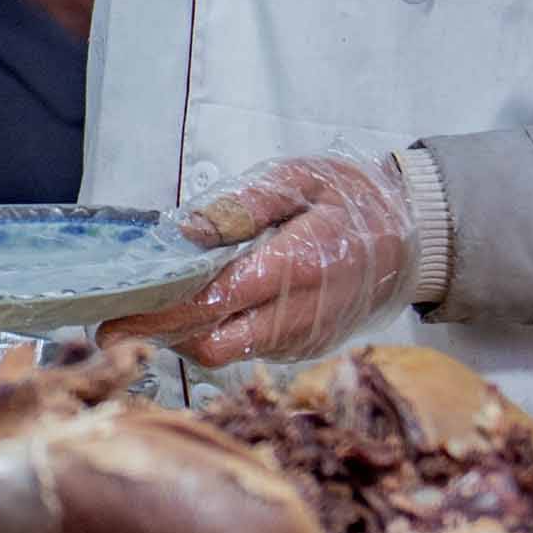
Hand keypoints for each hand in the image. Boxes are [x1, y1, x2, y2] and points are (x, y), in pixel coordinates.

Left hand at [101, 155, 412, 369]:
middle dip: (161, 337)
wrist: (418, 235)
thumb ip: (242, 205)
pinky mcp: (308, 347)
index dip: (158, 316)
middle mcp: (299, 314)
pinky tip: (200, 311)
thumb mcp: (300, 179)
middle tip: (116, 323)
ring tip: (152, 311)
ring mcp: (305, 337)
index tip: (114, 318)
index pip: (213, 304)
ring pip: (228, 354)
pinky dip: (218, 336)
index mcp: (295, 267)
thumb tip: (187, 231)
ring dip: (186, 337)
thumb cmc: (354, 199)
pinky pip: (251, 352)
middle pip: (213, 346)